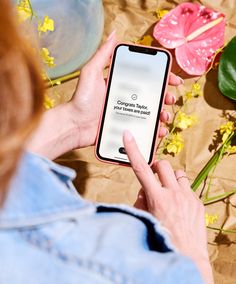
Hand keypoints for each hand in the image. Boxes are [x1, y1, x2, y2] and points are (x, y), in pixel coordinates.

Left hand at [26, 31, 183, 158]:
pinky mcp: (125, 128)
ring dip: (162, 114)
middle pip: (152, 96)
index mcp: (122, 84)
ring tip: (165, 117)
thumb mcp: (91, 73)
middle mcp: (127, 99)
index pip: (147, 78)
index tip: (173, 80)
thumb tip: (113, 34)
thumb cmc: (82, 99)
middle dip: (165, 97)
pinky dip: (154, 130)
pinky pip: (144, 129)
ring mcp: (127, 114)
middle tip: (170, 99)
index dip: (162, 78)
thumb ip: (102, 55)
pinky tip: (159, 131)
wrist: (75, 125)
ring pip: (150, 113)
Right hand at [123, 130, 213, 283]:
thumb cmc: (162, 240)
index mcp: (157, 198)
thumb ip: (142, 200)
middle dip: (156, 167)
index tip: (128, 136)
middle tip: (153, 177)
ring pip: (178, 174)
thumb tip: (144, 190)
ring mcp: (188, 197)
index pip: (141, 168)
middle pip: (163, 165)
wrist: (187, 256)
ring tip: (168, 192)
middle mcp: (173, 194)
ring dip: (170, 179)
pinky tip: (179, 206)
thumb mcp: (145, 219)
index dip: (133, 150)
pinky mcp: (198, 202)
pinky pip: (187, 188)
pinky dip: (180, 191)